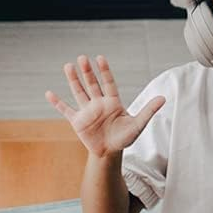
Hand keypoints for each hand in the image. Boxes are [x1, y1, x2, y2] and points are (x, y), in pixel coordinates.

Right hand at [46, 55, 163, 158]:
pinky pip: (65, 110)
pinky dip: (57, 103)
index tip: (100, 58)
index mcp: (112, 102)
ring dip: (73, 80)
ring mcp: (87, 111)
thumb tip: (164, 98)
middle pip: (92, 84)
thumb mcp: (138, 124)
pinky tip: (49, 93)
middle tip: (82, 58)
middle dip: (87, 72)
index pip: (108, 82)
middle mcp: (98, 103)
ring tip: (68, 66)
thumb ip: (148, 111)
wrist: (109, 153)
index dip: (104, 71)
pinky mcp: (77, 121)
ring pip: (79, 92)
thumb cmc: (124, 138)